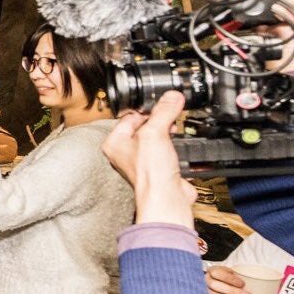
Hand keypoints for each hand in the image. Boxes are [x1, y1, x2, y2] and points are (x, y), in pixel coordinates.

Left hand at [103, 90, 195, 228]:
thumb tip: (172, 96)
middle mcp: (124, 152)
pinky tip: (179, 143)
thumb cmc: (150, 172)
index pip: (129, 116)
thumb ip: (163, 111)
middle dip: (158, 120)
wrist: (166, 197)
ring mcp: (141, 161)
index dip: (146, 109)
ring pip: (155, 137)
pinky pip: (164, 149)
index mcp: (114, 143)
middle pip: (143, 126)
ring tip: (174, 129)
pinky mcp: (156, 167)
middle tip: (170, 117)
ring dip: (167, 132)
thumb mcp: (155, 132)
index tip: (161, 103)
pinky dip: (173, 144)